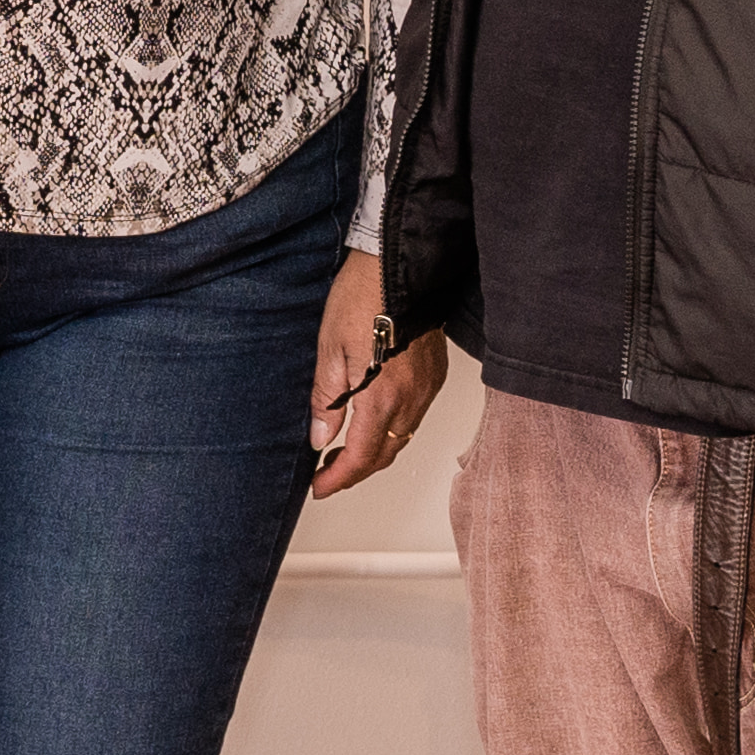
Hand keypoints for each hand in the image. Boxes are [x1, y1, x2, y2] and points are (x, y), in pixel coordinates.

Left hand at [307, 255, 441, 500]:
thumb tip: (320, 437)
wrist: (399, 267)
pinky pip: (413, 417)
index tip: (319, 488)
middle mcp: (411, 399)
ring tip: (344, 452)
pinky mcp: (434, 376)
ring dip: (373, 451)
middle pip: (384, 454)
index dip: (338, 479)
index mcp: (382, 396)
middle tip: (327, 475)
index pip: (361, 457)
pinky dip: (391, 429)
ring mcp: (427, 389)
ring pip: (400, 438)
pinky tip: (372, 422)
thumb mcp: (329, 350)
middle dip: (354, 471)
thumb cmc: (363, 297)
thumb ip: (327, 400)